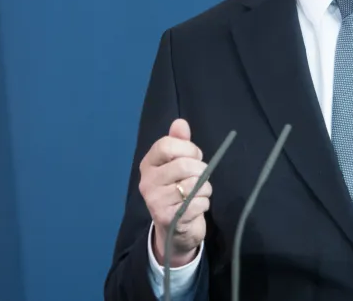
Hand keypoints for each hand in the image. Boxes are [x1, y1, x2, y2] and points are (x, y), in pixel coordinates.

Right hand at [138, 118, 210, 266]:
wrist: (174, 230)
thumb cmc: (177, 191)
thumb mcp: (177, 164)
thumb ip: (179, 142)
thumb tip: (180, 122)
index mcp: (148, 165)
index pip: (166, 146)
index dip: (187, 148)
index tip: (195, 156)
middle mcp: (147, 182)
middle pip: (183, 165)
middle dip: (201, 170)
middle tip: (202, 177)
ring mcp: (156, 202)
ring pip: (194, 185)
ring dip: (205, 189)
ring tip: (199, 193)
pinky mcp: (168, 219)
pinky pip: (197, 203)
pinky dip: (204, 204)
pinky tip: (197, 207)